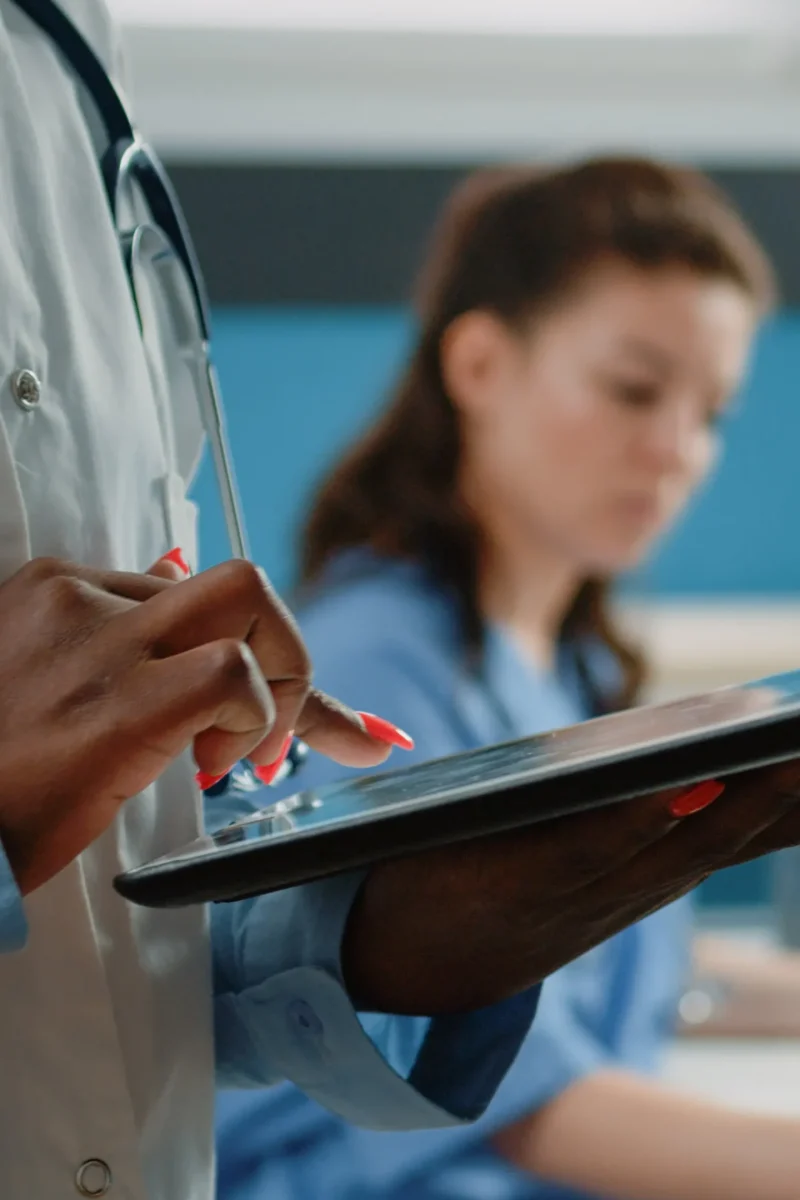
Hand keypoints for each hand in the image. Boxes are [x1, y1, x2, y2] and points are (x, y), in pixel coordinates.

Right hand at [0, 556, 394, 894]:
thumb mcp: (43, 685)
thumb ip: (114, 642)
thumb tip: (182, 597)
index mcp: (60, 591)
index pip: (189, 591)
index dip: (247, 644)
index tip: (278, 703)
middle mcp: (82, 595)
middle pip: (236, 584)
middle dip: (284, 651)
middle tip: (268, 734)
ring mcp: (101, 640)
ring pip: (249, 602)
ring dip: (285, 680)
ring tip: (239, 755)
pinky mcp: (122, 699)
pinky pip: (235, 673)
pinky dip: (258, 716)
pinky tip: (216, 767)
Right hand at [343, 761, 799, 1013]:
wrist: (405, 973)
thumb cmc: (407, 882)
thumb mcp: (421, 841)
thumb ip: (488, 807)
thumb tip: (578, 762)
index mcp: (502, 886)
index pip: (580, 850)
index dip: (637, 817)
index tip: (694, 776)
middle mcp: (568, 907)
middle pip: (663, 857)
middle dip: (734, 807)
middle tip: (791, 756)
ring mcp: (597, 913)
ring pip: (688, 864)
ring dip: (751, 822)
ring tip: (798, 768)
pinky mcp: (609, 911)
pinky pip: (678, 870)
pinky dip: (728, 838)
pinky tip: (772, 810)